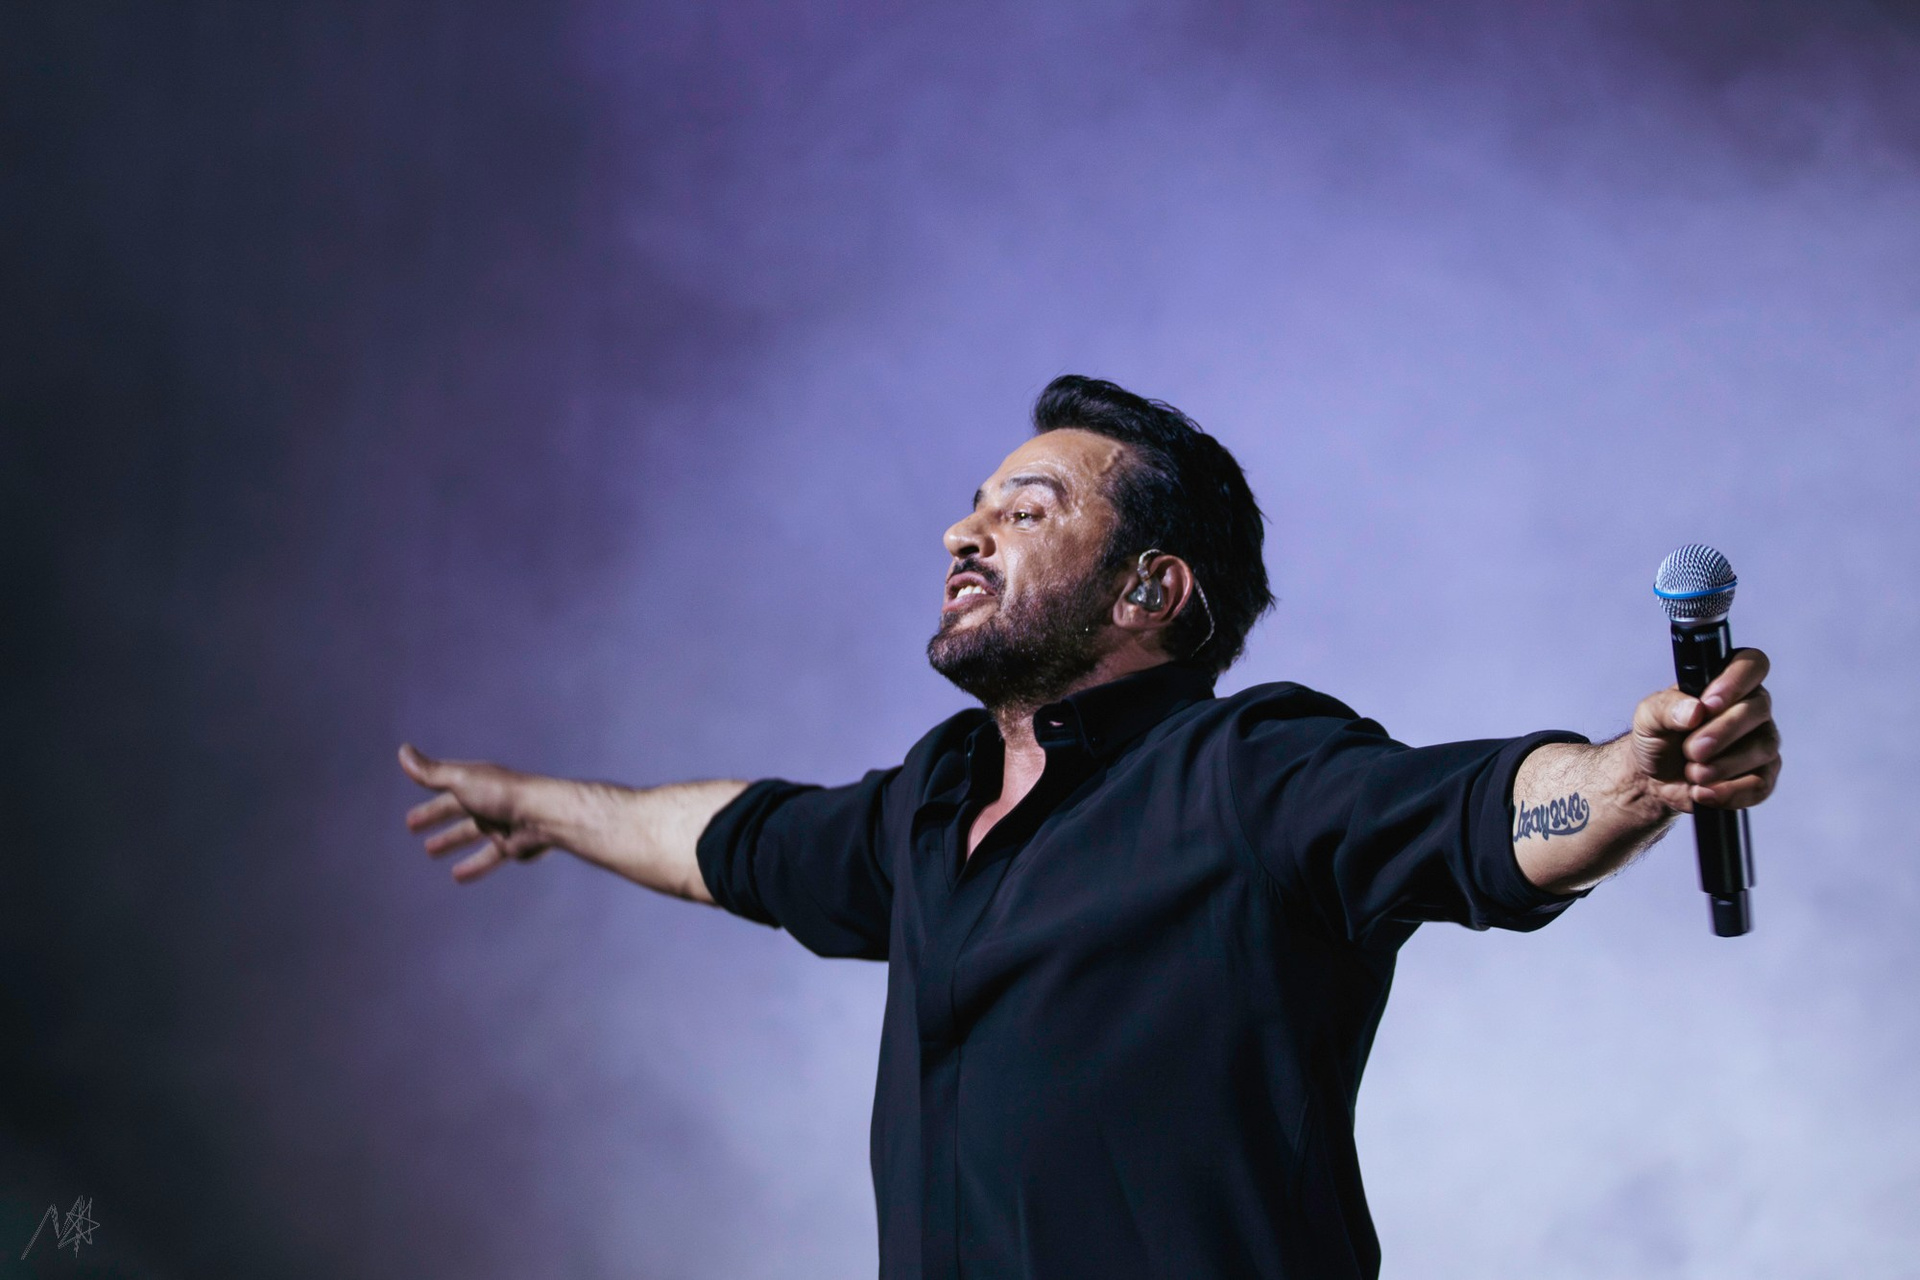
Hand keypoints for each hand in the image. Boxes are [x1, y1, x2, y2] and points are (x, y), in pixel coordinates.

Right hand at [399, 743, 554, 882]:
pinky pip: (490, 857)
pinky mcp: (514, 844)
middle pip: (457, 810)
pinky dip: (474, 866)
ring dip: (451, 841)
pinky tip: (459, 876)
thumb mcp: (460, 780)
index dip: (426, 797)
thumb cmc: (501, 793)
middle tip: (414, 829)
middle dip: (436, 817)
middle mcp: (488, 801)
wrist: (542, 815)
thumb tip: (403, 751)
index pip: (444, 789)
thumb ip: (431, 772)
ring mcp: (502, 823)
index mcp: (476, 782)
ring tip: (431, 851)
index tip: (409, 810)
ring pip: (471, 833)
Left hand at [1627, 648, 1781, 813]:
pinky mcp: (1762, 776)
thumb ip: (1666, 707)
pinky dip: (1729, 792)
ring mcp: (1762, 742)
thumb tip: (1695, 710)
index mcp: (1727, 682)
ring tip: (1692, 772)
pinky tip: (1702, 792)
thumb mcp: (1648, 717)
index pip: (1752, 664)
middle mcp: (1752, 708)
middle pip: (1757, 709)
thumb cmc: (1657, 737)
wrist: (1653, 777)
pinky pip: (1760, 784)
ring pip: (1761, 748)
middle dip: (1722, 732)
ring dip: (1723, 765)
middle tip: (1692, 750)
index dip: (1736, 681)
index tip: (1708, 704)